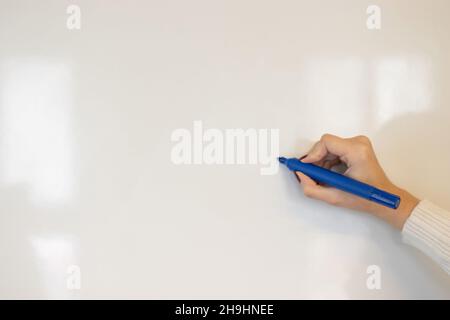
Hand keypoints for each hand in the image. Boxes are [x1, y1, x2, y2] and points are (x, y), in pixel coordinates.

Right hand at [296, 134, 418, 228]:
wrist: (383, 198)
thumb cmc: (366, 198)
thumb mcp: (335, 197)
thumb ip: (312, 188)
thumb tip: (300, 175)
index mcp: (357, 151)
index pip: (326, 142)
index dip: (312, 154)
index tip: (305, 166)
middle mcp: (359, 143)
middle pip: (326, 145)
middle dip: (316, 161)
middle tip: (311, 175)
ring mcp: (358, 144)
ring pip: (328, 148)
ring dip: (321, 162)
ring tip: (322, 178)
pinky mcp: (356, 147)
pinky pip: (333, 150)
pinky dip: (327, 162)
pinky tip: (329, 174)